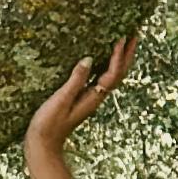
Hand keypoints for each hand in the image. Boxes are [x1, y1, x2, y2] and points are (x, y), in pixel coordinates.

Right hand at [26, 38, 133, 154]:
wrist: (43, 143)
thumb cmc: (49, 123)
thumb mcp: (61, 99)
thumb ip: (75, 80)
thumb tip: (89, 59)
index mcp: (93, 97)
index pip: (112, 73)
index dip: (118, 55)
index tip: (122, 37)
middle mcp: (96, 97)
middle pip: (118, 74)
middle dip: (127, 55)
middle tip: (134, 35)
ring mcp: (90, 98)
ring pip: (112, 76)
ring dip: (120, 59)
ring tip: (124, 44)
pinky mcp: (83, 99)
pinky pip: (101, 79)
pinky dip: (107, 66)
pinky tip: (101, 60)